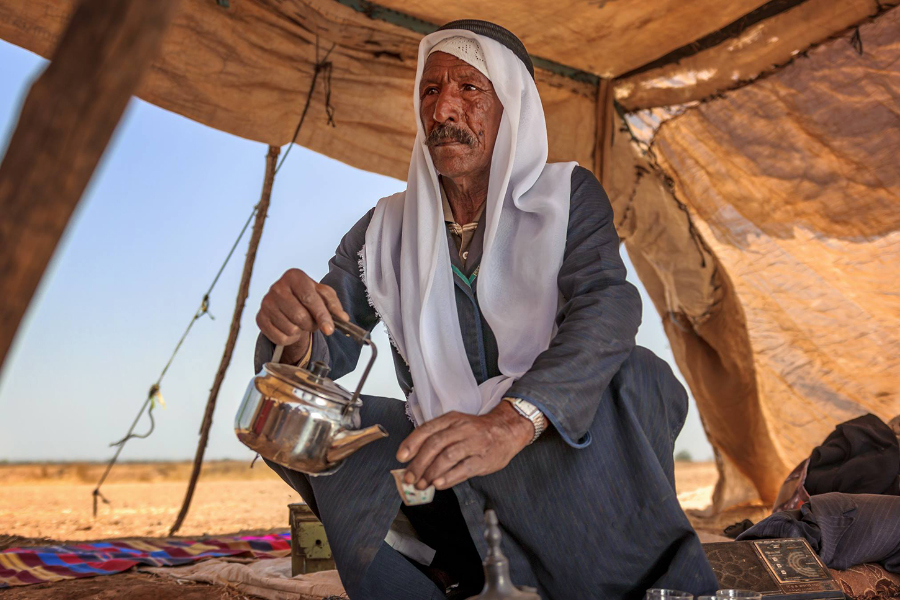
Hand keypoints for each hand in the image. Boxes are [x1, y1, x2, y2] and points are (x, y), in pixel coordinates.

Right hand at [256, 269, 348, 346]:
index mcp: (294, 276)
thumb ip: (334, 305)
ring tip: (300, 323)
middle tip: (313, 322)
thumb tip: (343, 318)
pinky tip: (290, 328)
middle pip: (300, 317)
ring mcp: (266, 303)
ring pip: (290, 329)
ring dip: (300, 331)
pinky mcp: (260, 318)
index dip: (321, 315)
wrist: (287, 301)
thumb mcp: (323, 295)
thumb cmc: (307, 296)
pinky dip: (289, 338)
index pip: (309, 298)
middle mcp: (277, 287)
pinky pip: (280, 338)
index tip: (330, 329)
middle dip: (311, 324)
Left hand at [396, 402, 533, 490]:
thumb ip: (437, 438)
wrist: (507, 430)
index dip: (412, 444)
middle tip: (409, 478)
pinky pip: (464, 469)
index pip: (427, 429)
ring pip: (447, 457)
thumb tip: (413, 459)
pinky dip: (449, 477)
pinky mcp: (483, 459)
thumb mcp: (456, 426)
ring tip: (422, 484)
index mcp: (452, 419)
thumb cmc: (476, 431)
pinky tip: (438, 484)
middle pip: (435, 444)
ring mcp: (474, 443)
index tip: (401, 458)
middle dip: (419, 463)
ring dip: (431, 473)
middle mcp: (462, 429)